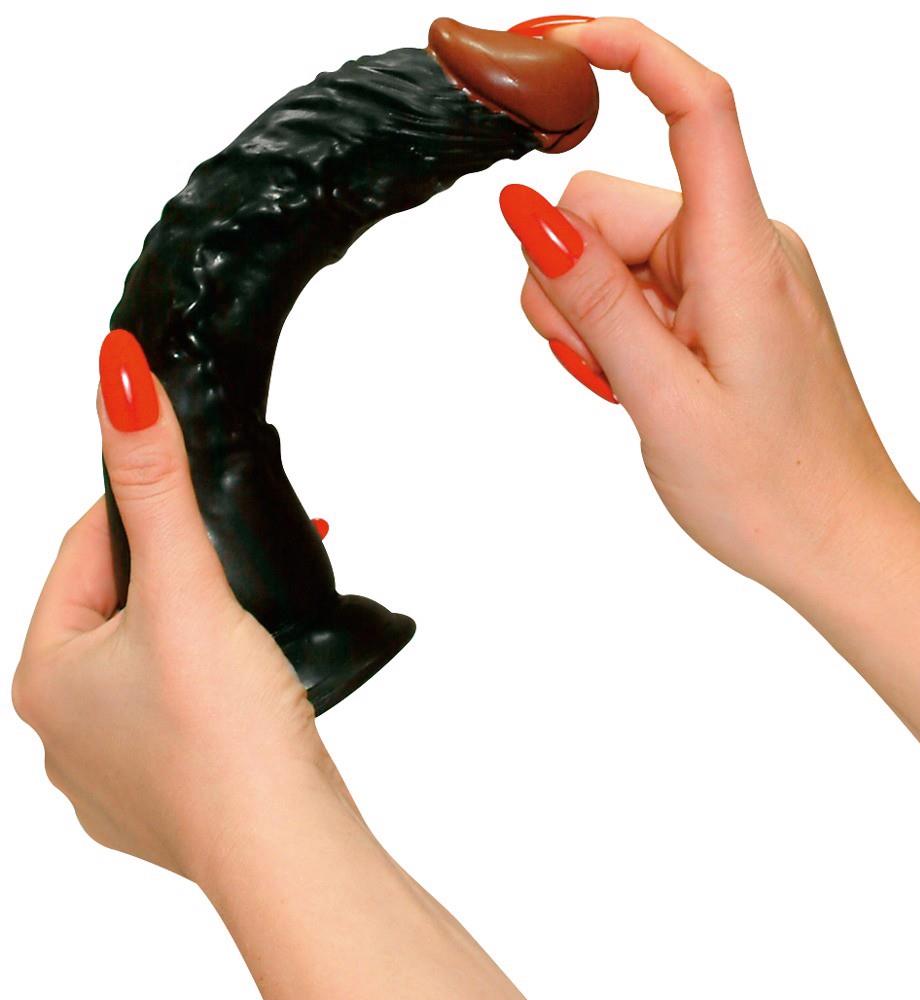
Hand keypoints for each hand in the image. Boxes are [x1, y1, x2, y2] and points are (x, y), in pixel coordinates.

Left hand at [12, 329, 344, 882]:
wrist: (280, 845)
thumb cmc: (222, 735)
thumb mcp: (185, 588)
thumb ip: (154, 482)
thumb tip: (118, 380)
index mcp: (46, 674)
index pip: (84, 553)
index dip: (141, 511)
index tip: (191, 496)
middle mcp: (64, 729)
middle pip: (120, 608)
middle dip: (182, 576)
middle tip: (234, 564)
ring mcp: (111, 772)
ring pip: (152, 665)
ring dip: (198, 633)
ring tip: (248, 624)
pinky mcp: (163, 799)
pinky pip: (176, 717)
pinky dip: (210, 690)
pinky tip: (245, 689)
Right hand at [502, 17, 914, 594]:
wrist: (837, 542)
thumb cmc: (771, 487)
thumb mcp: (662, 397)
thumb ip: (595, 301)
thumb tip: (529, 213)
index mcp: (740, 254)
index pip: (694, 106)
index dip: (624, 52)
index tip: (547, 43)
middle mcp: (738, 248)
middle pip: (610, 206)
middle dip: (571, 277)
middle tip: (598, 365)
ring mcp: (729, 278)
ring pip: (613, 254)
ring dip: (591, 314)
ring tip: (626, 386)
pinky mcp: (721, 308)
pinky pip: (640, 289)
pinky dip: (619, 330)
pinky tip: (638, 383)